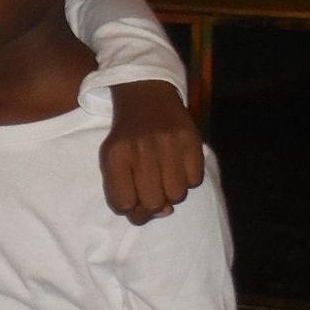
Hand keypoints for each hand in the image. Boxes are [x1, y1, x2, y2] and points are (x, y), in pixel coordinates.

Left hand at [100, 79, 203, 224]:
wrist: (147, 96)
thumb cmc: (128, 137)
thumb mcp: (113, 160)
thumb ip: (127, 192)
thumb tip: (164, 212)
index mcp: (116, 156)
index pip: (123, 205)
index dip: (132, 209)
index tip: (136, 199)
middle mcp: (141, 149)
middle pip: (153, 204)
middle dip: (155, 204)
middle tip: (155, 189)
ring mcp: (168, 144)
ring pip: (177, 196)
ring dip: (173, 192)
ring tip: (167, 175)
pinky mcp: (191, 140)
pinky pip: (195, 181)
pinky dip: (189, 179)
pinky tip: (180, 164)